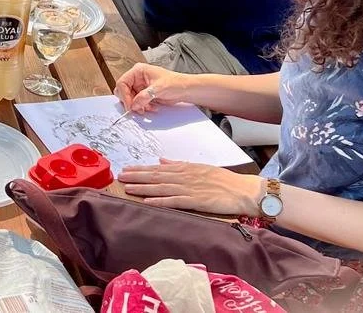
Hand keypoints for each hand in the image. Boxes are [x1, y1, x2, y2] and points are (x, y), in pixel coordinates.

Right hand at [114, 62, 193, 112]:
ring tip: (147, 108)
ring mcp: (140, 86)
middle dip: (130, 101)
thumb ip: (144, 97)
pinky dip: (142, 107)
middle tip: (137, 109)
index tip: (130, 106)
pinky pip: (137, 103)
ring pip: (130, 99)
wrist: (186, 90)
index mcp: (138, 71)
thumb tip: (133, 105)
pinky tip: (151, 107)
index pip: (123, 83)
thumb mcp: (158, 89)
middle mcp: (137, 78)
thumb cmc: (175, 83)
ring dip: (137, 106)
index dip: (124, 95)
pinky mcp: (145, 94)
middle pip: (124, 91)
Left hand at [118, 160, 261, 216]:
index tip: (127, 169)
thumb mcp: (199, 167)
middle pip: (156, 176)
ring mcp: (189, 188)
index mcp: (185, 168)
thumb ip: (179, 165)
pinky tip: (147, 201)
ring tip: (127, 187)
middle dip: (137, 176)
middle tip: (120, 176)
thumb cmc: (223, 180)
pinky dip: (160, 201)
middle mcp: (184, 176)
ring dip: (143, 187)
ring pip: (161, 187)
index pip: (158, 168)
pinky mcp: (196, 201)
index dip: (141, 169)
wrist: (242, 190)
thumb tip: (161, 160)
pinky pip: (175, 201)